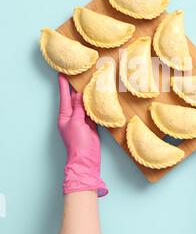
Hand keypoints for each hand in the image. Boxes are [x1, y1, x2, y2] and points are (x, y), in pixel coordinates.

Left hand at [58, 74, 107, 196]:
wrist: (86, 159)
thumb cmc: (77, 142)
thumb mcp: (76, 122)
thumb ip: (78, 108)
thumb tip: (78, 95)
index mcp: (64, 116)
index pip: (64, 98)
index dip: (63, 86)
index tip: (61, 75)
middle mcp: (72, 117)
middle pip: (74, 100)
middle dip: (75, 89)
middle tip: (77, 76)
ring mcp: (81, 121)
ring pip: (83, 105)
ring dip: (86, 96)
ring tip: (88, 84)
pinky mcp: (90, 125)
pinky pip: (91, 112)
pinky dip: (93, 105)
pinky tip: (96, 98)